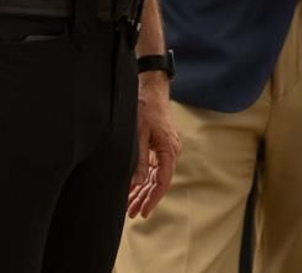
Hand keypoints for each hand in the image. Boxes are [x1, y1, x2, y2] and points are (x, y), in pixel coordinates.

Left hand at [126, 74, 180, 218]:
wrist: (152, 88)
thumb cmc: (145, 108)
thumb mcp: (138, 135)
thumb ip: (139, 160)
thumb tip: (136, 183)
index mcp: (169, 150)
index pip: (162, 181)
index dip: (153, 199)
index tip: (143, 212)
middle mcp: (171, 151)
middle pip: (159, 182)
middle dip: (145, 198)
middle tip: (131, 213)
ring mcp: (167, 148)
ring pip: (156, 176)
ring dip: (143, 190)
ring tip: (130, 205)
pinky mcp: (161, 145)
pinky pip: (154, 167)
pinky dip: (144, 177)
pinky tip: (134, 188)